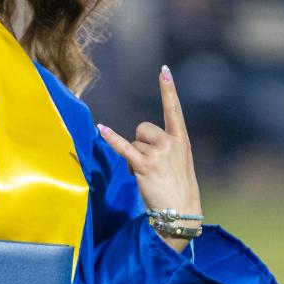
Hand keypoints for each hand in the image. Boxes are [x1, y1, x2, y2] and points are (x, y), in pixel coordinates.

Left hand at [97, 66, 200, 243]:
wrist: (180, 212)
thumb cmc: (178, 189)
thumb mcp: (180, 163)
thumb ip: (165, 148)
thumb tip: (138, 145)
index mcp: (182, 140)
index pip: (174, 110)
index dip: (168, 90)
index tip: (164, 71)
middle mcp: (170, 142)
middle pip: (143, 128)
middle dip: (140, 143)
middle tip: (150, 165)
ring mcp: (158, 153)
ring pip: (134, 143)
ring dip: (134, 158)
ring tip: (147, 176)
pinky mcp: (144, 165)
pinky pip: (124, 147)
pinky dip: (111, 139)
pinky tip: (101, 128)